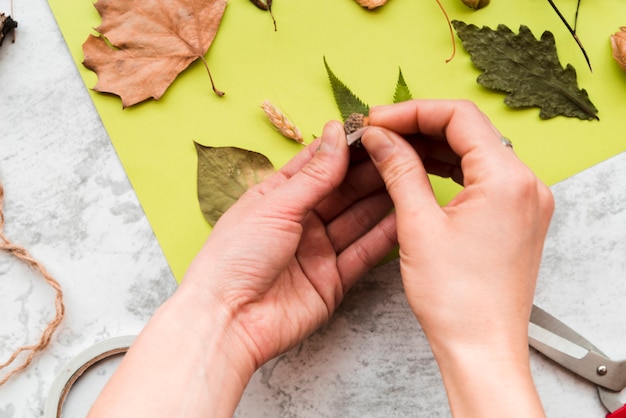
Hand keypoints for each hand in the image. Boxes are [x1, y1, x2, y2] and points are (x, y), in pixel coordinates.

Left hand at [182, 120, 396, 368]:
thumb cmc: (234, 258)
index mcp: (277, 199)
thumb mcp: (275, 206)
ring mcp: (317, 252)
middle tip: (400, 152)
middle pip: (342, 192)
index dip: (344, 149)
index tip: (373, 131)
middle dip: (369, 173)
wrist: (228, 320)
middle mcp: (300, 223)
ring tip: (410, 177)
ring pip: (357, 220)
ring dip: (381, 200)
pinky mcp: (333, 281)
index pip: (317, 166)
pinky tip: (405, 217)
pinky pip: (363, 253)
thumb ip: (314, 175)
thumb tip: (337, 134)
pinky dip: (383, 237)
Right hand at [361, 100, 552, 416]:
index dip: (412, 112)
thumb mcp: (417, 226)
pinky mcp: (517, 218)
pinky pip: (482, 178)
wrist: (481, 348)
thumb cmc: (456, 299)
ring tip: (393, 148)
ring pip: (475, 153)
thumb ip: (399, 170)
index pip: (458, 118)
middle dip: (420, 127)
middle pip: (469, 131)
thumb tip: (379, 137)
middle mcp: (526, 184)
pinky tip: (420, 170)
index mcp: (507, 179)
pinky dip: (450, 169)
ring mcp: (525, 202)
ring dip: (433, 147)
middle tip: (379, 132)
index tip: (378, 120)